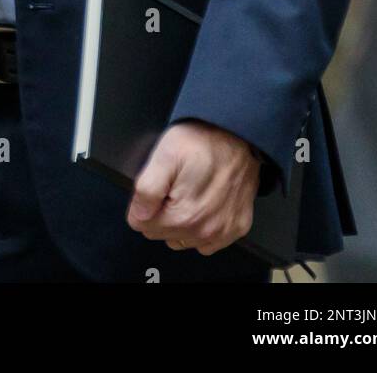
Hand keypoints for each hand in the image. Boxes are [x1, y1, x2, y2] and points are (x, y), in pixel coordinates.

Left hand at [126, 120, 260, 255]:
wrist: (238, 134)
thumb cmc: (203, 141)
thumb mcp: (164, 154)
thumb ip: (146, 189)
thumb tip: (138, 216)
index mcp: (184, 216)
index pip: (143, 225)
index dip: (145, 202)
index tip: (159, 185)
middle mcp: (205, 230)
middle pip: (162, 233)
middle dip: (162, 212)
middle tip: (174, 184)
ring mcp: (222, 232)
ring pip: (183, 239)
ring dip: (181, 220)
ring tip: (190, 191)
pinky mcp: (236, 228)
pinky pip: (207, 242)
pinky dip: (202, 226)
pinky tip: (205, 203)